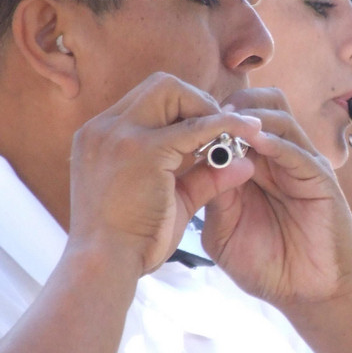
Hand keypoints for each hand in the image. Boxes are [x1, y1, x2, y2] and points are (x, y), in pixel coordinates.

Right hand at [68, 73, 261, 275]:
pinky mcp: (141, 150)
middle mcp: (104, 128)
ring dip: (206, 108)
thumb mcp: (170, 199)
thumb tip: (244, 163)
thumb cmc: (132, 241)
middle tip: (222, 126)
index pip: (148, 100)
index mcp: (100, 136)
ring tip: (232, 131)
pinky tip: (250, 131)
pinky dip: (225, 125)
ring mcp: (119, 135)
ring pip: (172, 91)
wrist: (101, 268)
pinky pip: (195, 126)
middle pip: (160, 85)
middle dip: (196, 100)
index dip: (183, 109)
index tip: (208, 128)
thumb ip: (204, 176)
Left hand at [200, 87, 351, 306]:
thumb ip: (212, 197)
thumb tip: (193, 160)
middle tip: (207, 115)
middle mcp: (280, 158)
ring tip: (227, 123)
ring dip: (252, 117)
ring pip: (281, 117)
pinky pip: (297, 151)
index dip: (213, 116)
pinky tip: (254, 143)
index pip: (238, 121)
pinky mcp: (320, 180)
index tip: (185, 120)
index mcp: (256, 166)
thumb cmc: (265, 264)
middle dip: (234, 104)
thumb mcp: (223, 230)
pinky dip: (275, 142)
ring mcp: (301, 166)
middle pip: (262, 106)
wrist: (304, 294)